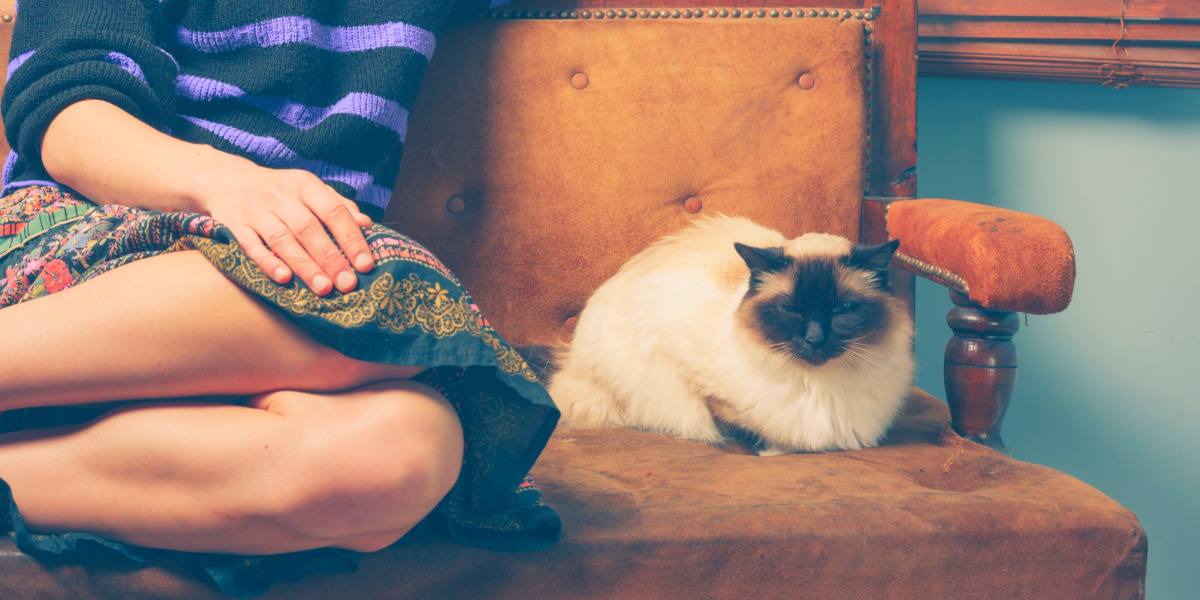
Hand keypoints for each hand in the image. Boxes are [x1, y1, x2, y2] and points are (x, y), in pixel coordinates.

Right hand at [191, 155, 375, 295]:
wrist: (226, 179)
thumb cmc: (279, 191)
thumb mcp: (308, 189)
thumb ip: (338, 205)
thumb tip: (367, 224)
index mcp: (305, 185)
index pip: (333, 211)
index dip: (351, 238)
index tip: (366, 264)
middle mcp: (280, 195)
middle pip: (309, 229)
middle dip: (330, 258)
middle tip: (347, 284)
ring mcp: (255, 210)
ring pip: (282, 239)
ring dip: (304, 266)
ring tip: (323, 289)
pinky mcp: (234, 224)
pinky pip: (251, 245)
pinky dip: (268, 262)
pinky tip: (284, 279)